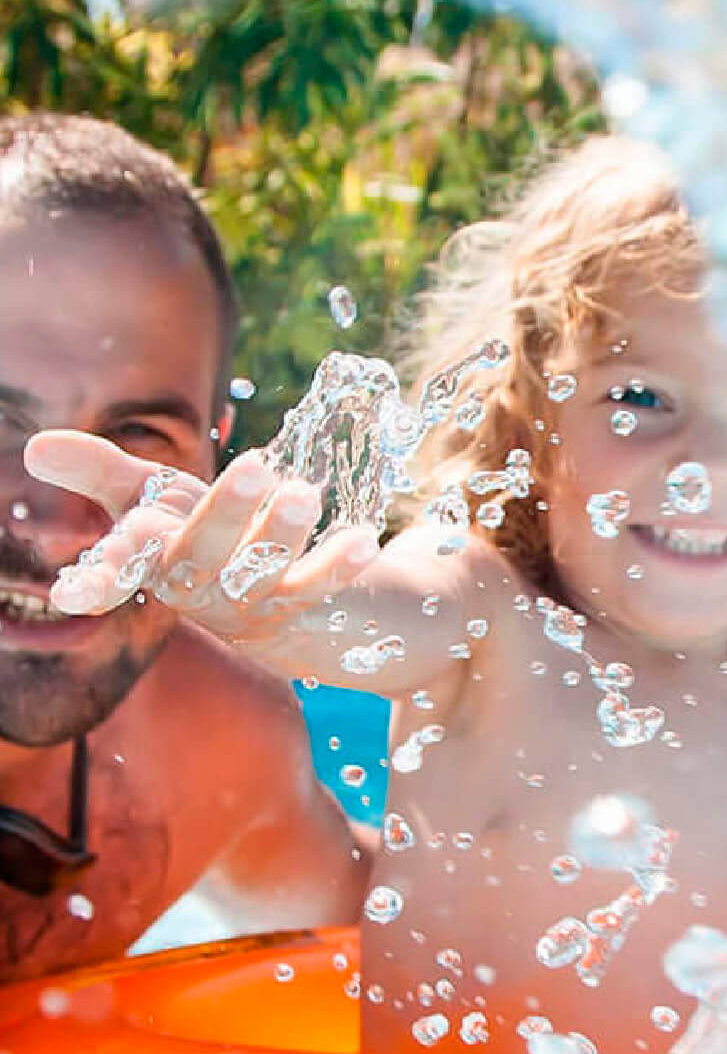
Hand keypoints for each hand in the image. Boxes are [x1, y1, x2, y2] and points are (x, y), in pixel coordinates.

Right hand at [24, 431, 378, 654]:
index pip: (120, 572)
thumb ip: (101, 472)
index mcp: (154, 561)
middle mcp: (199, 589)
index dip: (100, 577)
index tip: (74, 590)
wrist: (276, 604)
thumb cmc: (198, 534)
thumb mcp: (149, 498)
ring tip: (305, 491)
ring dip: (282, 533)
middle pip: (202, 558)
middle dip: (225, 513)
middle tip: (255, 466)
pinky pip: (320, 590)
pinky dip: (340, 566)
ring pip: (263, 574)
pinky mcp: (301, 606)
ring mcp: (251, 603)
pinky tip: (364, 540)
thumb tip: (36, 447)